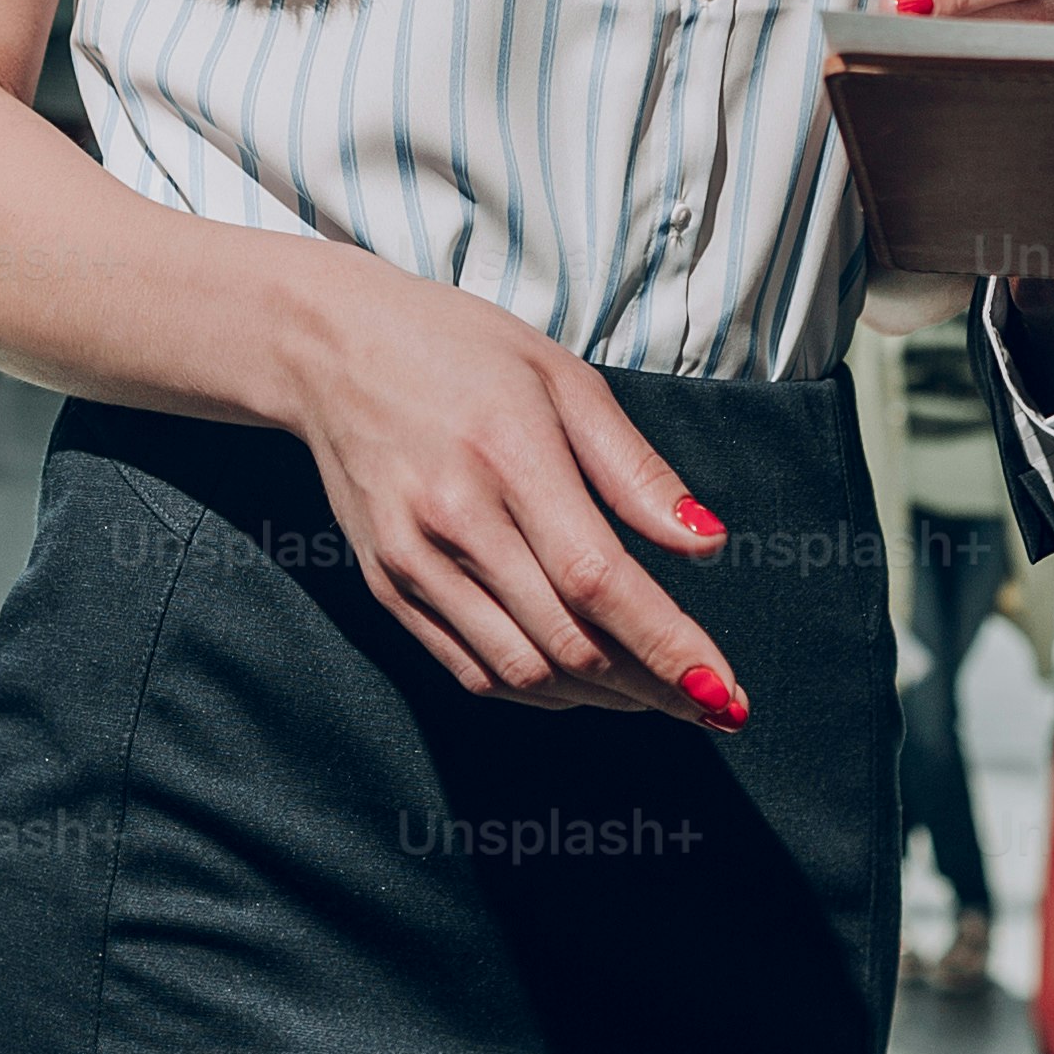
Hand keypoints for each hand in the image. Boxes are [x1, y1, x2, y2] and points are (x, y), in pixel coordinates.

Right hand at [282, 264, 747, 725]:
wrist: (330, 349)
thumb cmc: (460, 349)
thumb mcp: (563, 378)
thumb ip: (635, 470)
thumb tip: (706, 545)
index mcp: (510, 458)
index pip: (600, 581)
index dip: (668, 647)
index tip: (724, 693)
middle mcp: (455, 522)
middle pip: (568, 642)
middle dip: (653, 687)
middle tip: (709, 703)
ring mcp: (413, 562)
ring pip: (522, 671)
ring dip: (600, 698)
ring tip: (655, 695)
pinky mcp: (388, 586)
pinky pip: (470, 668)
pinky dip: (536, 689)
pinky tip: (582, 680)